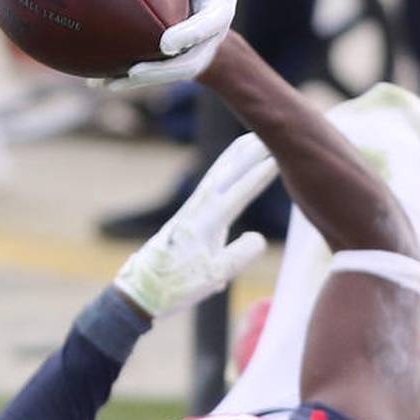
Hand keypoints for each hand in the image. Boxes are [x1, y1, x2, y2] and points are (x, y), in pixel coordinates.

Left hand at [112, 133, 277, 318]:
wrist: (141, 289)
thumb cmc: (177, 286)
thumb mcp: (212, 277)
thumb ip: (237, 256)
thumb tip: (259, 237)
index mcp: (205, 224)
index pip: (237, 194)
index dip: (258, 176)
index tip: (277, 157)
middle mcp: (197, 210)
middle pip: (227, 173)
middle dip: (249, 153)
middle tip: (271, 130)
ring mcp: (192, 209)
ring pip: (217, 174)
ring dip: (235, 154)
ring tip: (253, 136)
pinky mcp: (188, 214)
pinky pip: (210, 183)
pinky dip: (223, 168)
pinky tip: (229, 164)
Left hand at [114, 0, 251, 86]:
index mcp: (218, 9)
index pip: (206, 26)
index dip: (188, 36)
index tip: (166, 44)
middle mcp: (210, 36)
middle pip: (188, 62)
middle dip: (160, 71)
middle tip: (133, 72)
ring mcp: (198, 49)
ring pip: (170, 74)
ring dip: (139, 81)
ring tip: (107, 84)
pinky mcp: (183, 54)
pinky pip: (159, 70)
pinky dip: (133, 77)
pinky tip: (100, 81)